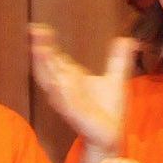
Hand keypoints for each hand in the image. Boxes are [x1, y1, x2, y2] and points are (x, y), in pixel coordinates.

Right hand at [28, 24, 133, 153]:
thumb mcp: (116, 78)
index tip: (38, 28)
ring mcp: (66, 100)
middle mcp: (62, 88)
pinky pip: (64, 101)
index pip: (54, 57)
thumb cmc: (108, 109)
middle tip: (35, 31)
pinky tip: (56, 82)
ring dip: (45, 66)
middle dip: (41, 49)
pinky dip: (59, 92)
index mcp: (69, 78)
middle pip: (47, 65)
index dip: (46, 42)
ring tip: (39, 49)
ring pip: (52, 81)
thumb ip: (118, 59)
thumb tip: (127, 38)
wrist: (110, 135)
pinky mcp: (74, 114)